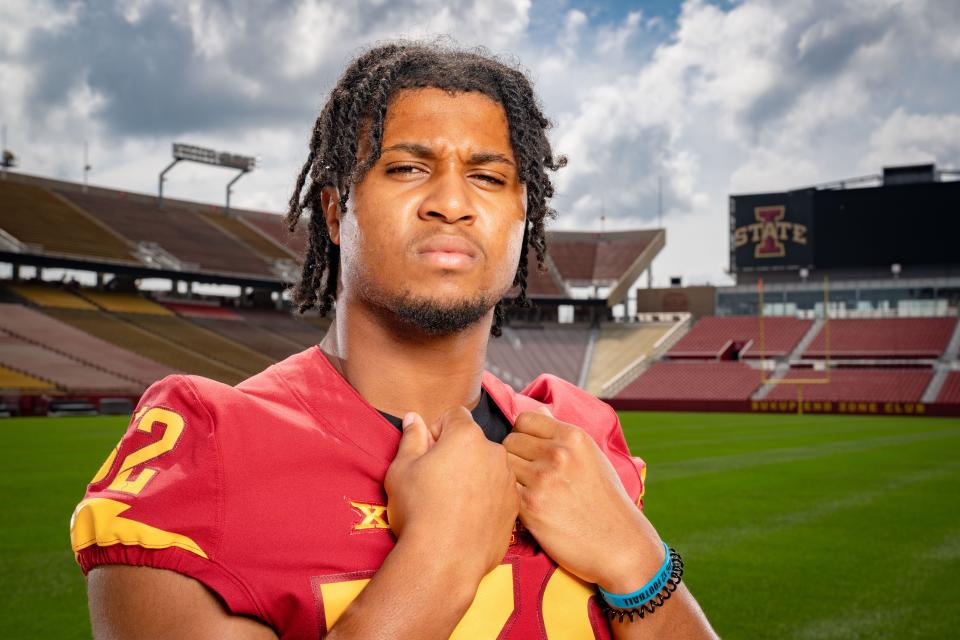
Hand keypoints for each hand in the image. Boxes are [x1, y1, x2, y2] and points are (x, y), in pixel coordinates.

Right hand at [385, 407, 518, 580]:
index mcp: (466, 436)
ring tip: (453, 504)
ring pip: (488, 467)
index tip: (428, 455)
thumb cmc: (419, 511)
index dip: (437, 431)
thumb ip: (411, 438)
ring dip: (474, 475)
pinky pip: (499, 492)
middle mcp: (495, 452)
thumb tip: (414, 418)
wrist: (444, 561)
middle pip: (473, 442)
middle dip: (458, 454)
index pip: (454, 415)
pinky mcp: (515, 507)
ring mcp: (508, 480)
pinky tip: (467, 518)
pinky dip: (486, 498)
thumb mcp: (401, 470)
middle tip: (437, 482)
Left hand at [504, 407, 663, 592]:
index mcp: (574, 437)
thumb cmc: (606, 501)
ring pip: (503, 465)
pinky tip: (527, 506)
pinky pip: (504, 490)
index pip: (525, 419)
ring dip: (510, 477)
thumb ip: (563, 435)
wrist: (619, 545)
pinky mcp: (531, 506)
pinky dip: (510, 498)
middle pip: (510, 441)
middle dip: (515, 456)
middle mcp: (558, 454)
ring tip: (527, 490)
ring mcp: (543, 479)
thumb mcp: (592, 457)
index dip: (523, 434)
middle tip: (528, 475)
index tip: (530, 451)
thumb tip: (539, 410)